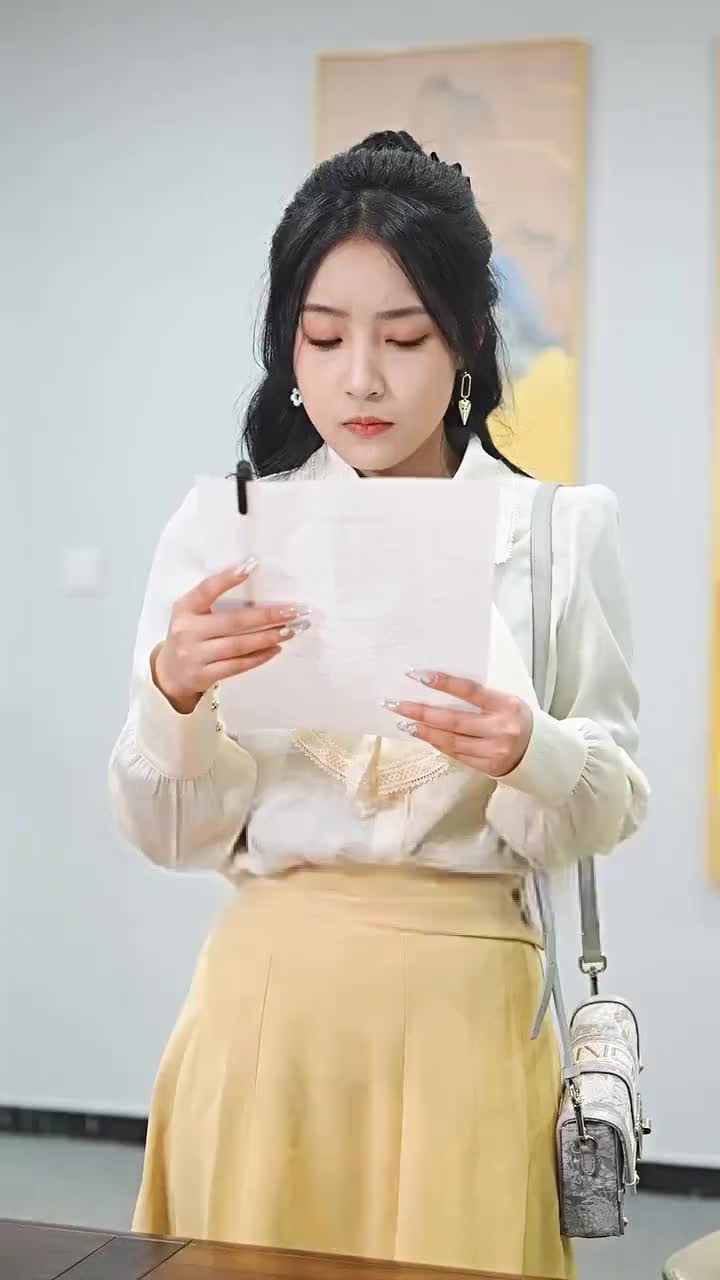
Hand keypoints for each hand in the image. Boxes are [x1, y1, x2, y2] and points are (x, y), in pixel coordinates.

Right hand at [153, 560, 308, 713]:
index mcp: (185, 608)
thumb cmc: (189, 634)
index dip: (228, 578)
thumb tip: (253, 581)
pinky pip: (238, 665)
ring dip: (268, 637)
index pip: (207, 589)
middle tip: (293, 611)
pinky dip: (259, 657)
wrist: (170, 673)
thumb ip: (213, 599)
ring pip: (239, 646)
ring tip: (290, 630)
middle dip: (268, 616)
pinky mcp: (205, 675)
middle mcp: (188, 631)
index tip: (252, 565)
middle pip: (234, 621)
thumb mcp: (191, 612)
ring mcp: (195, 655)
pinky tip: (275, 649)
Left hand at [385, 670, 532, 776]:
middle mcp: (500, 729)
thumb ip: (480, 698)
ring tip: (404, 722)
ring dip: (424, 731)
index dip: (443, 683)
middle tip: (396, 705)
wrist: (541, 753)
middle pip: (453, 720)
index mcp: (506, 705)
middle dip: (421, 712)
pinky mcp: (488, 767)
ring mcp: (494, 751)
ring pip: (450, 741)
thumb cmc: (517, 720)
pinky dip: (437, 743)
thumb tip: (439, 688)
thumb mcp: (506, 702)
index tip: (417, 675)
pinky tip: (423, 735)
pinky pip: (456, 754)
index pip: (470, 691)